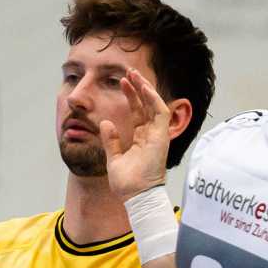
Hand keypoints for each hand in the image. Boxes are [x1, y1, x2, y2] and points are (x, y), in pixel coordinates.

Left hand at [103, 69, 170, 201]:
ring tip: (135, 74)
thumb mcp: (113, 157)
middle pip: (146, 105)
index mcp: (141, 139)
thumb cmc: (127, 183)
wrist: (135, 195)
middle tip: (129, 72)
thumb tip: (106, 123)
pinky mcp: (162, 137)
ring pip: (155, 105)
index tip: (122, 82)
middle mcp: (151, 135)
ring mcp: (157, 136)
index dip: (131, 96)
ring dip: (146, 89)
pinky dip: (153, 99)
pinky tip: (144, 87)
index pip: (138, 112)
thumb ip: (111, 140)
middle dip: (139, 87)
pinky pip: (160, 113)